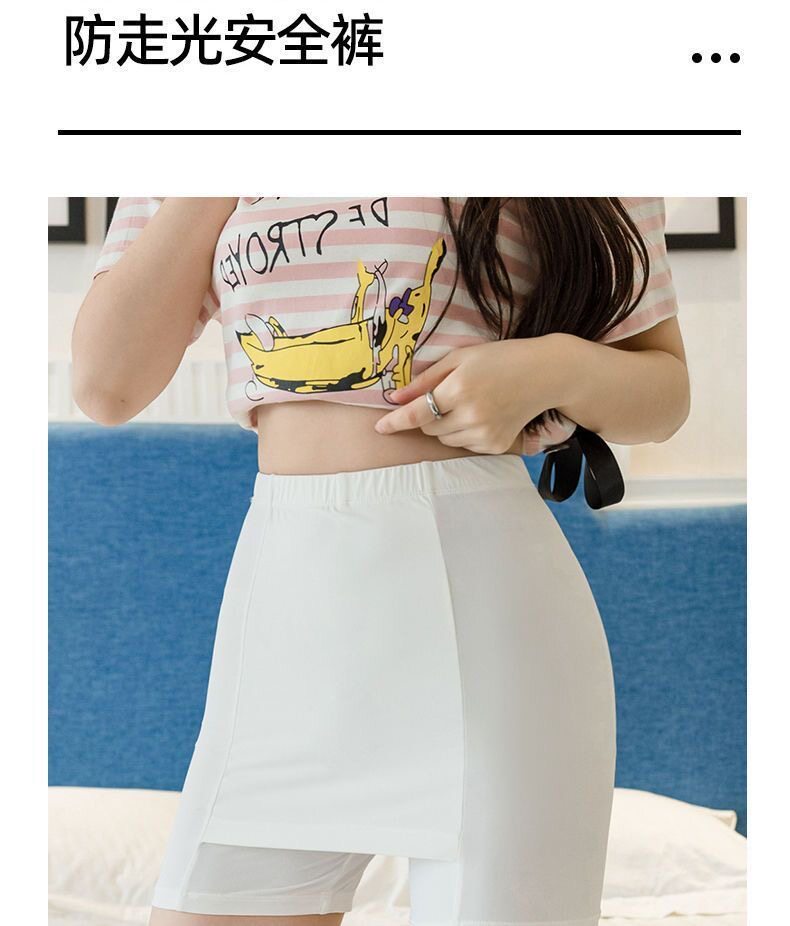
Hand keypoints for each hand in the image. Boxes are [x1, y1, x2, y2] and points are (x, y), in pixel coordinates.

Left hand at [374, 336, 566, 453]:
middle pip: (428, 428)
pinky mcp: (496, 445)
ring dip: (445, 425)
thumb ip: (425, 380)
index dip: (395, 421)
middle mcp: (471, 415)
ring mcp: (485, 433)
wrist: (544, 374)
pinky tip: (483, 414)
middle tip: (447, 396)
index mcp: (459, 389)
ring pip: (444, 439)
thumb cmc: (499, 359)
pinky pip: (464, 445)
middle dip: (427, 415)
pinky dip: (464, 432)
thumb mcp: (460, 358)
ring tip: (468, 403)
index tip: (380, 427)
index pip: (416, 413)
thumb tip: (395, 398)